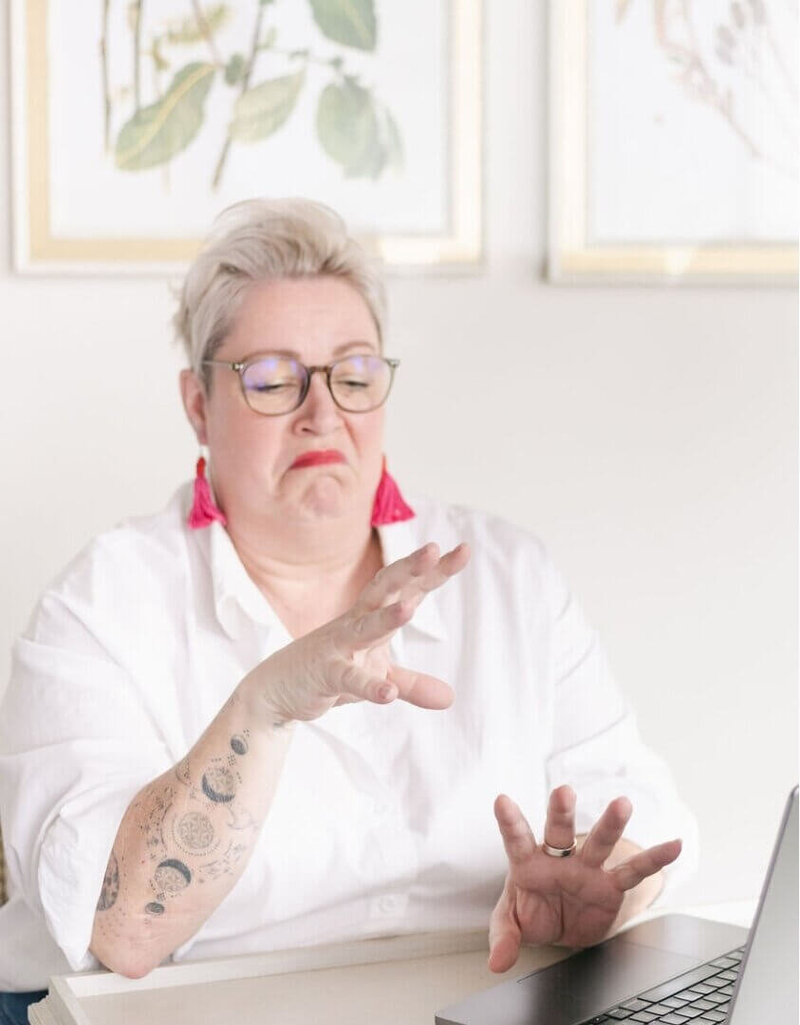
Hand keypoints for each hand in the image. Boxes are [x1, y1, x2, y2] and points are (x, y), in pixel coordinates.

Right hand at [249, 542, 469, 724]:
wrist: (277, 689)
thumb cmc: (332, 670)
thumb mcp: (377, 675)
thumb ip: (413, 684)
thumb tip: (450, 698)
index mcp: (373, 615)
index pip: (410, 587)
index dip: (436, 570)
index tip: (464, 549)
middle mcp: (357, 622)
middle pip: (386, 588)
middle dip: (410, 569)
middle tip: (434, 549)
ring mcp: (340, 646)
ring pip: (365, 627)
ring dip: (387, 618)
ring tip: (410, 609)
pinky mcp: (326, 674)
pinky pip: (348, 679)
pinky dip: (367, 685)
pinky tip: (387, 693)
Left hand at [488, 785, 681, 971]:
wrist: (561, 926)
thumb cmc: (532, 912)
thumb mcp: (512, 924)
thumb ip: (505, 938)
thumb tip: (497, 962)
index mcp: (529, 863)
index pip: (517, 839)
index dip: (510, 821)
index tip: (501, 800)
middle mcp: (558, 859)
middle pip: (558, 832)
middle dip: (561, 813)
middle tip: (563, 791)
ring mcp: (586, 869)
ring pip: (598, 843)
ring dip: (610, 824)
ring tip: (622, 804)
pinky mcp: (610, 886)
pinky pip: (633, 872)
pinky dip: (653, 860)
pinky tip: (673, 845)